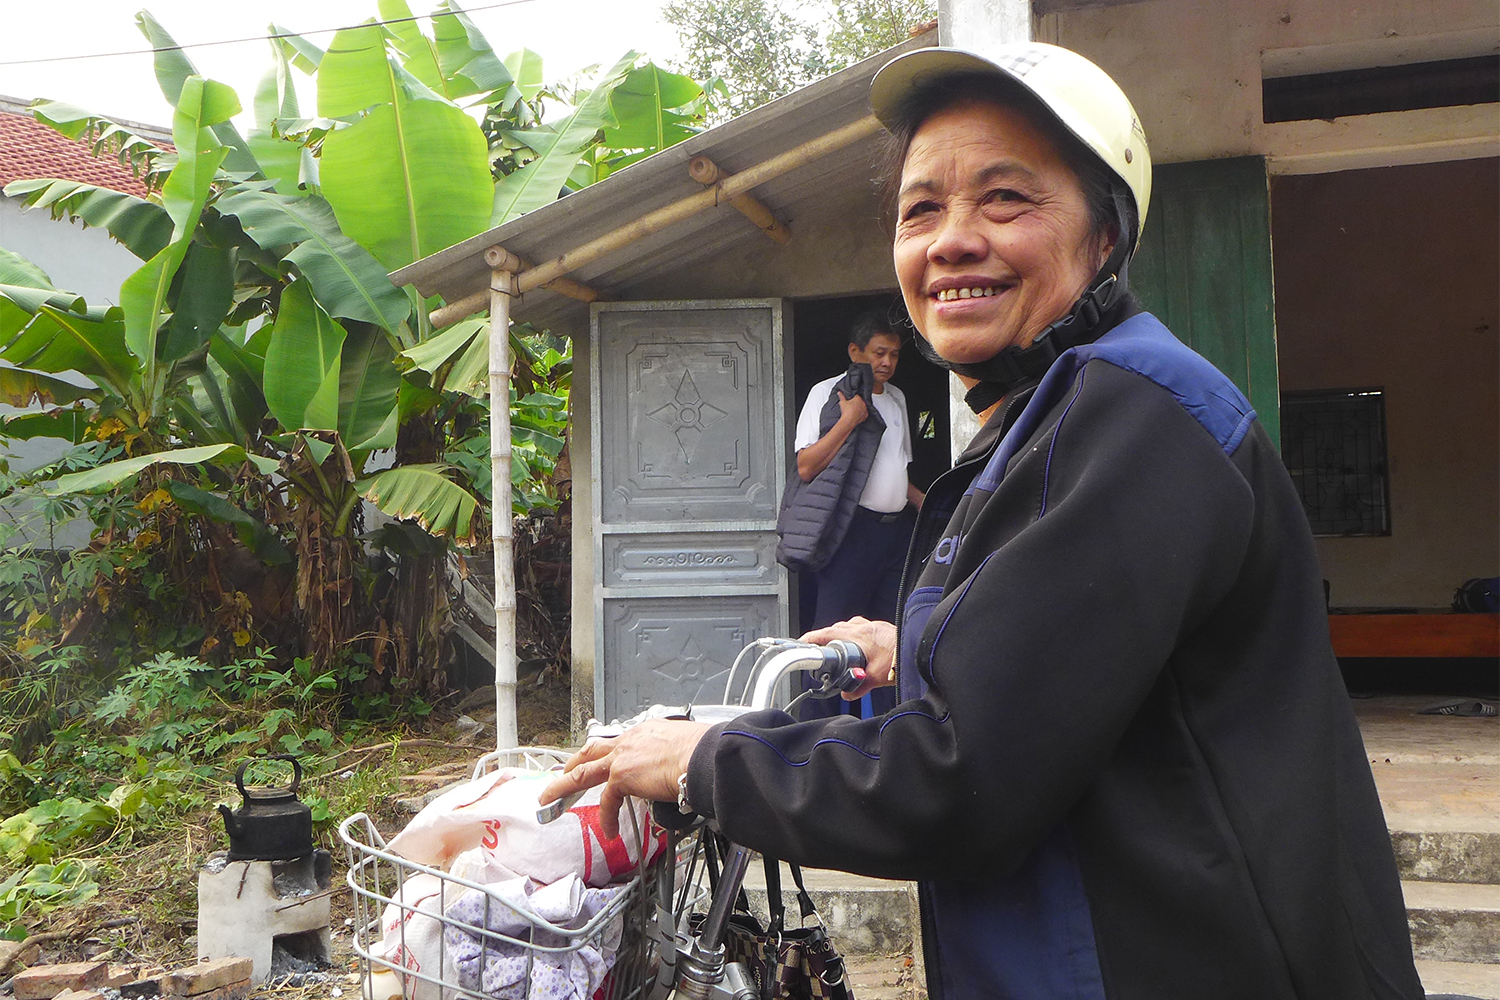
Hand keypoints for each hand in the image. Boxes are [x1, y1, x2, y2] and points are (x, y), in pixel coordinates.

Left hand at [538, 720, 711, 838]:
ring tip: (550, 799)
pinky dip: (606, 817)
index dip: (607, 753)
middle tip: (561, 774)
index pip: (619, 742)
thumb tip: (679, 774)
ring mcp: (622, 757)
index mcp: (645, 732)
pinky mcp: (622, 776)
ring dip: (563, 786)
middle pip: (591, 751)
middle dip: (574, 763)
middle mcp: (630, 740)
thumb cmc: (703, 752)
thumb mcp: (684, 747)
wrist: (702, 755)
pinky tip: (608, 830)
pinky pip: (607, 801)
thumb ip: (672, 759)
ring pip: (582, 772)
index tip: (600, 760)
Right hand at [799, 617, 896, 700]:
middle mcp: (865, 627)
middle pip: (837, 627)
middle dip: (825, 636)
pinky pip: (863, 627)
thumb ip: (858, 686)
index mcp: (858, 635)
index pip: (828, 633)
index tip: (802, 642)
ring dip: (841, 633)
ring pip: (850, 626)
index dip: (813, 637)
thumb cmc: (900, 660)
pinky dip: (856, 634)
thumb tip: (847, 693)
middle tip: (817, 646)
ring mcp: (874, 626)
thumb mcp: (875, 678)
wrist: (919, 651)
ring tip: (837, 645)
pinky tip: (859, 644)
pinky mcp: (883, 629)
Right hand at [837, 391, 867, 425]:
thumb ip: (841, 396)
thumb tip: (839, 392)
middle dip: (857, 403)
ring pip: (863, 407)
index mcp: (858, 398)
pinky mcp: (866, 415)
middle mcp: (863, 403)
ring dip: (860, 408)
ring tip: (854, 411)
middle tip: (851, 406)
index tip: (850, 401)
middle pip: (860, 401)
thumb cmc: (846, 411)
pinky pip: (864, 413)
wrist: (849, 421)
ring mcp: (865, 409)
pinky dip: (861, 414)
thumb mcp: (842, 402)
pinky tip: (857, 414)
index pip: (856, 396)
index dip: (853, 398)